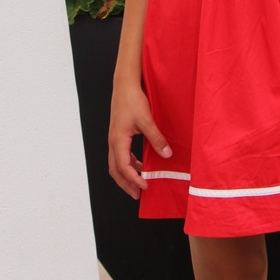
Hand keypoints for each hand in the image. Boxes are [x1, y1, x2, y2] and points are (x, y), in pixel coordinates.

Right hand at [108, 81, 171, 198]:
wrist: (124, 84)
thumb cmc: (132, 100)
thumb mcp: (147, 120)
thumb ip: (156, 138)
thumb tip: (166, 155)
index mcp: (118, 140)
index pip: (123, 167)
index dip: (134, 179)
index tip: (144, 187)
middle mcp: (113, 141)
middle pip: (115, 170)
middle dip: (126, 184)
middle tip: (137, 195)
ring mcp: (114, 137)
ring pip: (116, 163)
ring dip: (126, 174)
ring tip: (138, 181)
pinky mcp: (117, 133)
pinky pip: (120, 154)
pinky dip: (128, 163)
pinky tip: (139, 162)